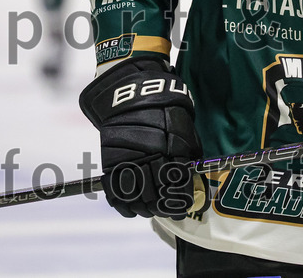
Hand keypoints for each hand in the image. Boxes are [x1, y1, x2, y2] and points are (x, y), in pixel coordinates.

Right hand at [79, 57, 206, 217]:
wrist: (129, 93)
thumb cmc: (163, 107)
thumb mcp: (183, 125)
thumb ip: (189, 151)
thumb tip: (192, 175)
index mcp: (171, 148)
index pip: (178, 184)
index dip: (181, 199)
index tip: (183, 206)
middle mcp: (149, 157)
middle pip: (157, 194)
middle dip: (164, 206)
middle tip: (168, 209)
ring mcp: (128, 160)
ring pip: (136, 196)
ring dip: (145, 208)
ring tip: (151, 210)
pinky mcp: (110, 161)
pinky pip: (115, 190)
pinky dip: (123, 205)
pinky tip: (131, 210)